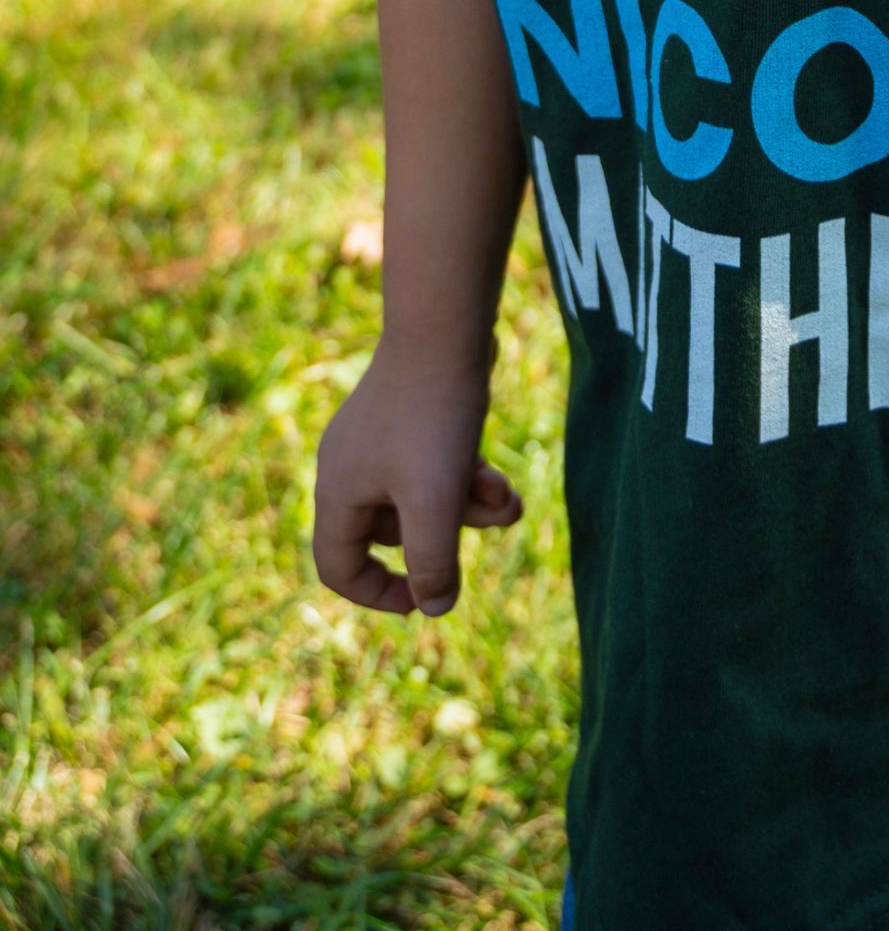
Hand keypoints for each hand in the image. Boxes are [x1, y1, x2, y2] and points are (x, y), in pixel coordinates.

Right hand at [312, 340, 523, 617]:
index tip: (424, 598)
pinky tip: (498, 476)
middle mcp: (349, 465)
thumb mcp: (435, 501)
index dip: (379, 593)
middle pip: (390, 532)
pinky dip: (464, 474)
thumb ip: (433, 563)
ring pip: (420, 496)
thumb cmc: (434, 415)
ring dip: (466, 505)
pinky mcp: (407, 414)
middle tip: (493, 523)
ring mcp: (378, 437)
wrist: (445, 324)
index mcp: (338, 491)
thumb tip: (435, 607)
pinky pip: (432, 463)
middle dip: (447, 536)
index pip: (339, 566)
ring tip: (508, 500)